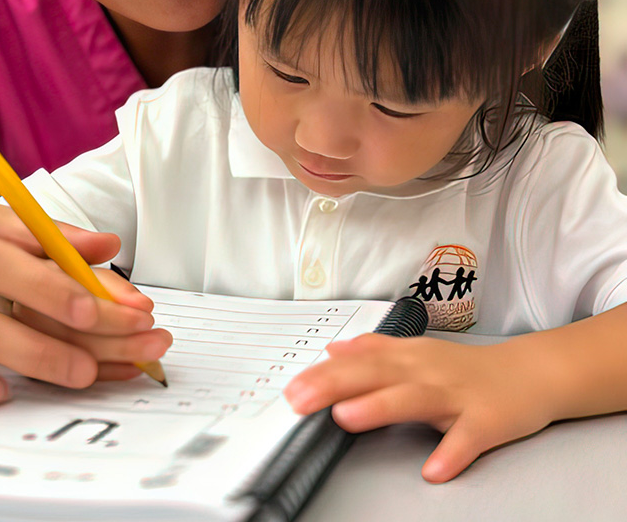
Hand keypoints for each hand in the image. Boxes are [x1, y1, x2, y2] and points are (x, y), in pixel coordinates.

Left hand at [284, 334, 555, 481]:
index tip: (291, 387)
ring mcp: (456, 396)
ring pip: (413, 399)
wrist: (528, 374)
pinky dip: (451, 454)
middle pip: (375, 374)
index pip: (357, 362)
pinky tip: (433, 469)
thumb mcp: (415, 352)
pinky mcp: (486, 422)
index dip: (323, 374)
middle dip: (335, 385)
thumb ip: (373, 351)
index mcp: (406, 357)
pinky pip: (467, 439)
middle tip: (299, 400)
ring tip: (345, 418)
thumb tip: (332, 349)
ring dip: (378, 407)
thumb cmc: (465, 369)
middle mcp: (426, 371)